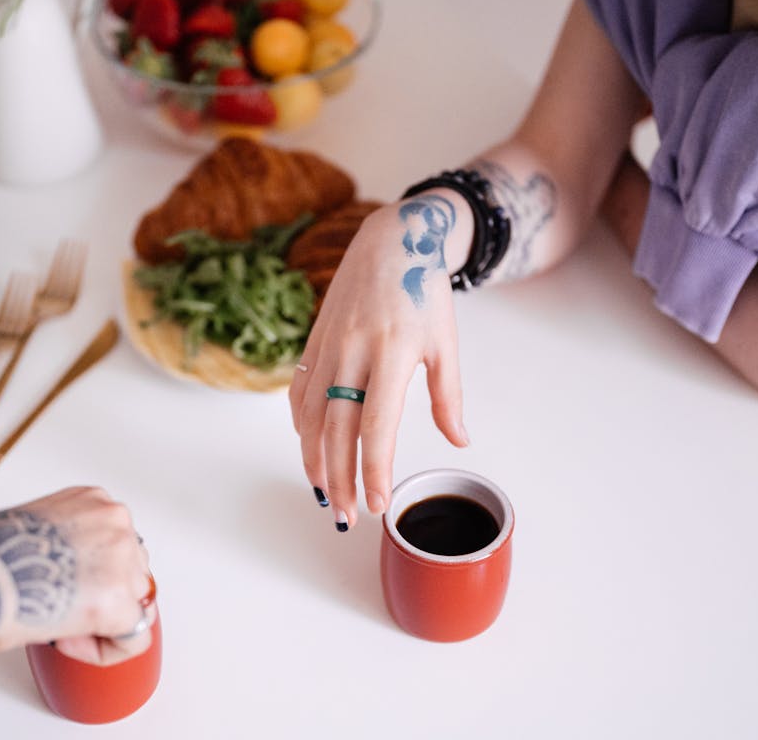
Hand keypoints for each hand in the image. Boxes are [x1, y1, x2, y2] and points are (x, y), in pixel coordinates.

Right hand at [0, 485, 154, 665]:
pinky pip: (133, 639)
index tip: (64, 586)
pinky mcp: (120, 600)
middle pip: (131, 571)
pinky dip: (105, 650)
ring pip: (134, 603)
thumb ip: (66, 545)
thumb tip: (76, 574)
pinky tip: (69, 643)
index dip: (92, 575)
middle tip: (58, 609)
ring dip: (101, 623)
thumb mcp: (33, 530)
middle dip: (98, 597)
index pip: (118, 543)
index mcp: (92, 500)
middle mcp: (113, 520)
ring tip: (58, 625)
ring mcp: (121, 557)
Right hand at [289, 193, 470, 529]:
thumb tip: (458, 441)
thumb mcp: (446, 342)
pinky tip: (311, 448)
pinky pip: (299, 393)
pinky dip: (301, 426)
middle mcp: (353, 351)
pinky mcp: (312, 342)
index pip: (377, 425)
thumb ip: (448, 396)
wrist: (390, 241)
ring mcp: (327, 346)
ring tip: (324, 494)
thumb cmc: (424, 291)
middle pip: (337, 430)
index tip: (378, 503)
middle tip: (346, 516)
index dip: (375, 470)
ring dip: (314, 460)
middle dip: (339, 478)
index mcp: (392, 352)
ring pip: (310, 417)